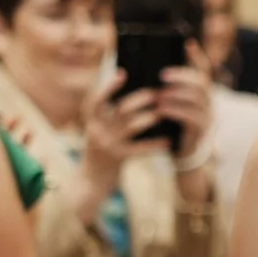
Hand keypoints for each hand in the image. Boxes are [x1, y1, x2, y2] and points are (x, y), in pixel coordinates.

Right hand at [76, 71, 165, 219]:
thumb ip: (108, 117)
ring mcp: (107, 145)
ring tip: (160, 114)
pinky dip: (154, 144)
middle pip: (120, 110)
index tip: (122, 73)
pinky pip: (139, 148)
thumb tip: (129, 95)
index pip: (96, 100)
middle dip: (138, 100)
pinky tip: (167, 142)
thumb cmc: (100, 152)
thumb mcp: (98, 133)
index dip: (108, 86)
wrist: (90, 183)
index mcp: (91, 121)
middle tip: (154, 94)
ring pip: (131, 126)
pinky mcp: (118, 158)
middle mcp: (96, 131)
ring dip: (148, 118)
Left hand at [156, 51, 216, 166]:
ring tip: (158, 94)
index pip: (204, 69)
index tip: (188, 43)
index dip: (197, 56)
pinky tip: (159, 109)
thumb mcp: (172, 104)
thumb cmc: (173, 124)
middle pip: (201, 83)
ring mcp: (207, 116)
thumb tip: (147, 71)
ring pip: (196, 100)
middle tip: (162, 75)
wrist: (183, 151)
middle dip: (182, 76)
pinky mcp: (200, 130)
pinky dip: (173, 111)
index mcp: (202, 92)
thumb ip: (167, 89)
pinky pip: (190, 117)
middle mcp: (208, 101)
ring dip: (175, 95)